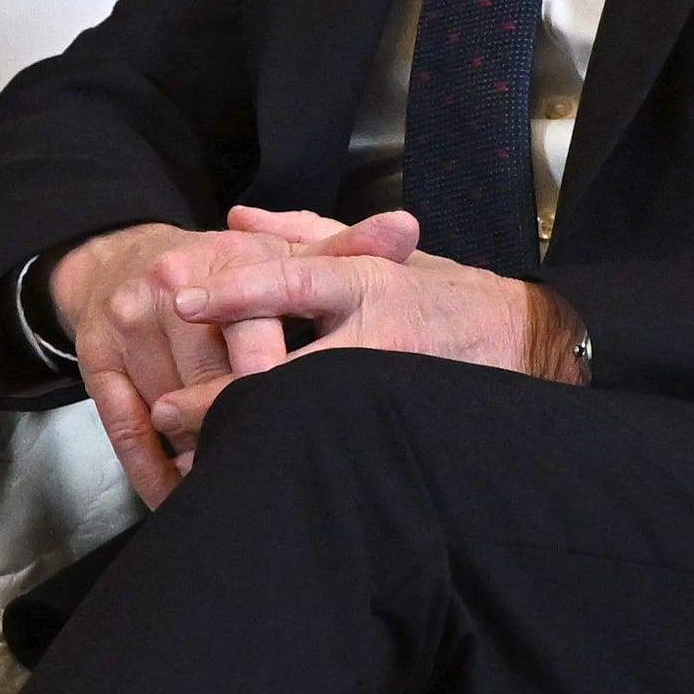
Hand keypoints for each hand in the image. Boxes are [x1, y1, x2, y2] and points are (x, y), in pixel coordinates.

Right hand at [48, 206, 415, 509]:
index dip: (272, 377)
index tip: (295, 415)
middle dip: (239, 423)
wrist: (119, 257)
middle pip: (208, 375)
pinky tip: (178, 493)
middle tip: (273, 464)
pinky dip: (151, 469)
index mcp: (221, 258)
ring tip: (236, 485)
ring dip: (200, 453)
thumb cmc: (217, 266)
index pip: (252, 324)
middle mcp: (168, 286)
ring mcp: (127, 323)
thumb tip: (406, 229)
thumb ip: (343, 248)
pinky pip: (123, 426)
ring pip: (167, 408)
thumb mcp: (277, 251)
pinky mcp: (96, 358)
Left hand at [139, 225, 575, 465]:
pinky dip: (294, 458)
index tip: (181, 304)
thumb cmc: (444, 292)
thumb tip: (237, 219)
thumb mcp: (383, 251)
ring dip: (251, 436)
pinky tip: (255, 475)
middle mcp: (376, 332)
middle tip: (166, 410)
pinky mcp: (401, 424)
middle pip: (287, 365)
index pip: (291, 281)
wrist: (527, 338)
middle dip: (223, 394)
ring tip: (195, 458)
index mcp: (366, 280)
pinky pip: (336, 442)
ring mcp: (389, 383)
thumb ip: (307, 233)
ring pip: (306, 412)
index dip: (236, 292)